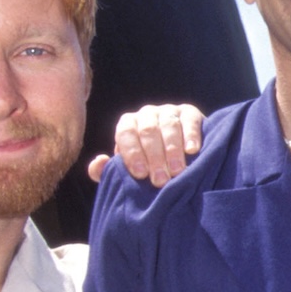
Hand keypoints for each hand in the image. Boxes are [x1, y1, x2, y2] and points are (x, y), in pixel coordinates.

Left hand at [87, 104, 204, 185]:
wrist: (179, 158)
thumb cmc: (148, 166)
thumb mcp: (128, 170)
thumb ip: (108, 170)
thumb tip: (99, 162)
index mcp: (128, 124)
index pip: (126, 133)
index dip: (132, 153)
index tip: (140, 174)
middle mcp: (147, 114)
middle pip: (148, 130)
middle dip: (154, 156)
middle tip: (160, 180)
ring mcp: (169, 111)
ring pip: (168, 125)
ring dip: (172, 150)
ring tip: (176, 171)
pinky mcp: (190, 114)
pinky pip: (189, 121)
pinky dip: (190, 135)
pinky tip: (192, 151)